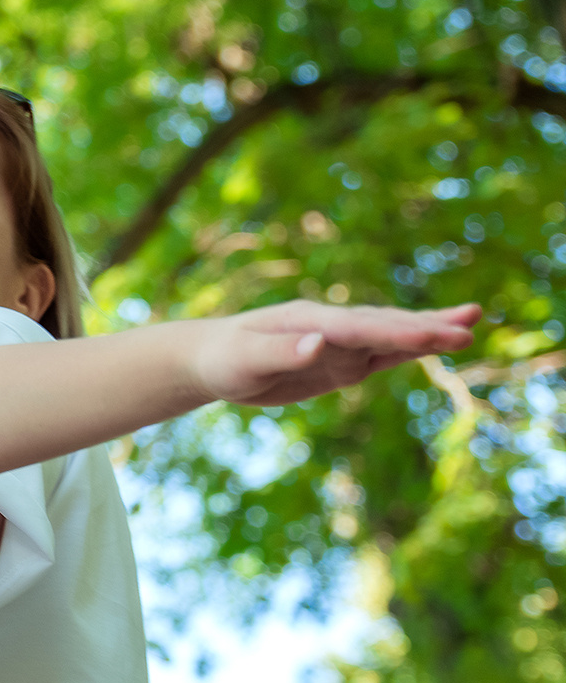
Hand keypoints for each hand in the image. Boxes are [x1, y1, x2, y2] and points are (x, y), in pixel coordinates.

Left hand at [194, 301, 479, 406]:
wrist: (211, 359)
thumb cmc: (223, 358)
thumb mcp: (244, 359)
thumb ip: (281, 352)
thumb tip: (320, 343)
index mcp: (309, 321)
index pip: (359, 327)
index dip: (397, 330)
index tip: (432, 334)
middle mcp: (331, 327)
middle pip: (384, 325)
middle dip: (425, 326)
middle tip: (470, 324)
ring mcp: (339, 343)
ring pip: (390, 337)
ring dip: (428, 332)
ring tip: (470, 325)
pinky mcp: (340, 362)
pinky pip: (380, 355)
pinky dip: (410, 349)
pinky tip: (437, 343)